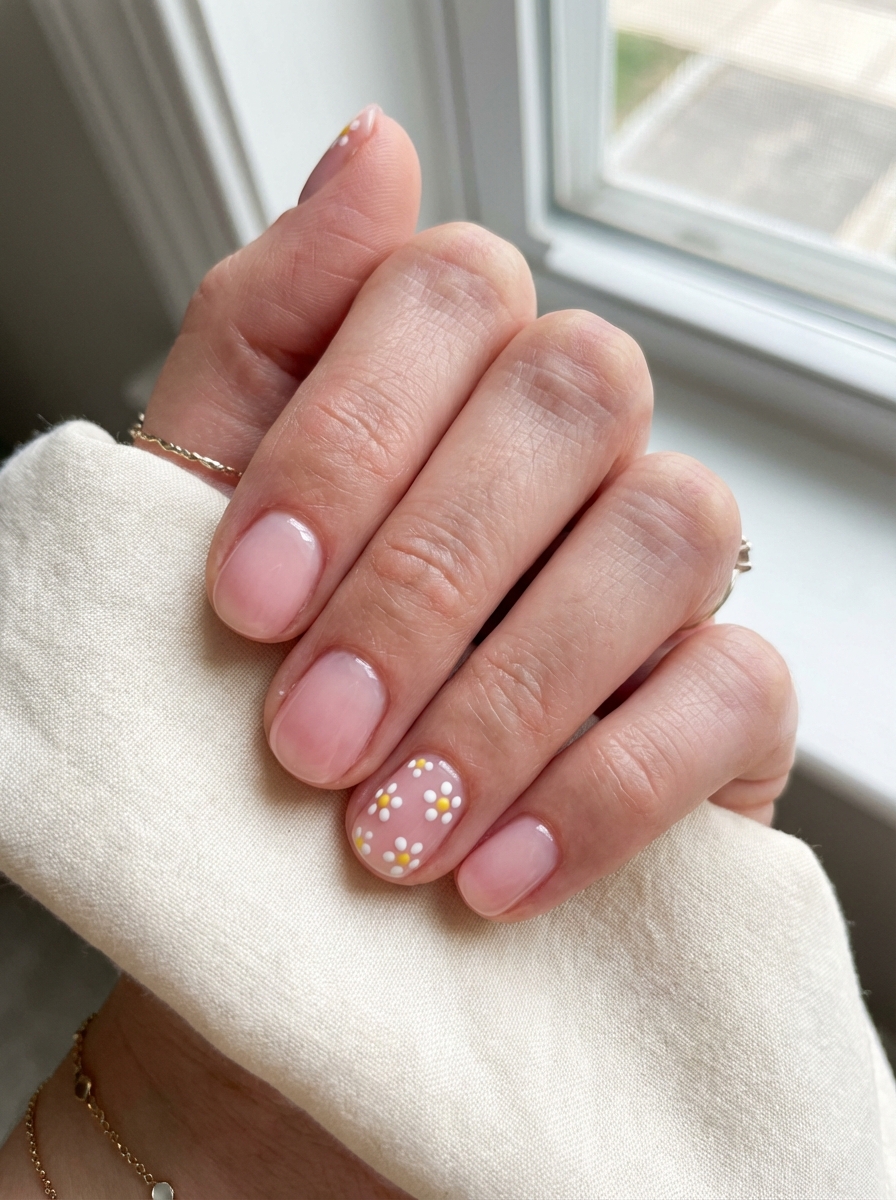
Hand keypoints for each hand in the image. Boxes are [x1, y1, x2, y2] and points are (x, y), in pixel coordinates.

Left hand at [140, 106, 796, 920]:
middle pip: (569, 397)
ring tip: (394, 828)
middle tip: (313, 739)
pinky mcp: (728, 690)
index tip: (247, 601)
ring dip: (507, 696)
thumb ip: (268, 327)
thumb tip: (372, 153)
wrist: (297, 873)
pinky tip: (499, 871)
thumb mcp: (205, 501)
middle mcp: (576, 440)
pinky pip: (732, 690)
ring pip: (660, 534)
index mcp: (451, 369)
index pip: (443, 290)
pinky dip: (602, 788)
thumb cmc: (251, 677)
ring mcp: (665, 556)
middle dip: (422, 581)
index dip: (345, 439)